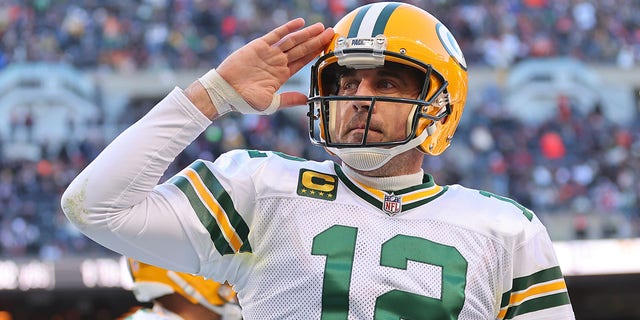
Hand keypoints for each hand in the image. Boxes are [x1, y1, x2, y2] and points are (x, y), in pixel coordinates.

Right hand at [217, 18, 333, 110]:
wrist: (225, 92)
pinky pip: (276, 35)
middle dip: (316, 41)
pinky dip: (288, 28)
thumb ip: (289, 99)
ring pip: (292, 41)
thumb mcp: (270, 103)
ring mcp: (269, 53)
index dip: (315, 54)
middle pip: (301, 49)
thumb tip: (307, 100)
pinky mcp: (259, 46)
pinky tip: (300, 23)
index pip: (302, 62)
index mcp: (281, 75)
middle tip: (331, 33)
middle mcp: (277, 62)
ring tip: (320, 27)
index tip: (327, 48)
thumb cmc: (244, 100)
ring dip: (306, 34)